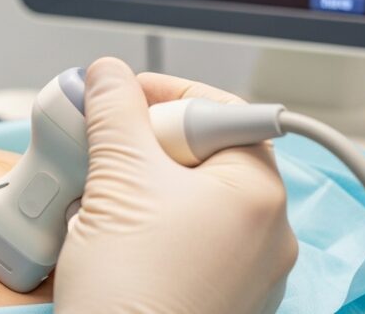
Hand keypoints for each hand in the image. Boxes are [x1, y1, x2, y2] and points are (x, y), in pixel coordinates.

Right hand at [53, 58, 297, 313]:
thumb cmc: (131, 287)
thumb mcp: (116, 177)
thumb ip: (114, 111)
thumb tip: (108, 73)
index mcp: (258, 193)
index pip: (218, 110)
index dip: (163, 93)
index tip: (118, 94)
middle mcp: (266, 232)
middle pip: (202, 153)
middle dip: (143, 141)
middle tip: (100, 144)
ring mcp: (246, 270)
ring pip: (190, 195)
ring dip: (139, 180)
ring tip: (98, 190)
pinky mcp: (218, 296)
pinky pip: (186, 236)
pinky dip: (147, 221)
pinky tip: (111, 230)